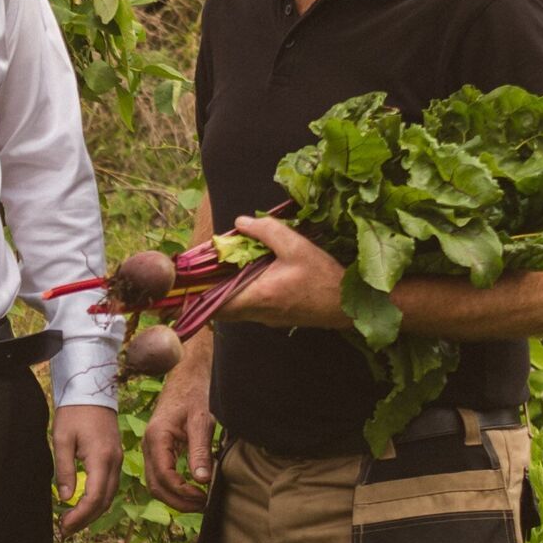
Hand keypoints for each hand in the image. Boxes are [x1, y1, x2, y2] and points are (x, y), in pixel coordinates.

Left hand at [52, 405, 120, 536]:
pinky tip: (82, 504)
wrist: (91, 390)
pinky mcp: (115, 457)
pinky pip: (110, 485)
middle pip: (104, 501)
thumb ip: (65, 470)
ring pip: (109, 495)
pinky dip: (98, 499)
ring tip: (71, 521)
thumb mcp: (62, 440)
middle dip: (85, 519)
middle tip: (64, 529)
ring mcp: (118, 460)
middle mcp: (115, 462)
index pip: (94, 497)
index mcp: (101, 458)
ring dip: (92, 512)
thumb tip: (66, 498)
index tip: (64, 526)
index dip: (80, 516)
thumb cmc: (74, 412)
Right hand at [141, 346, 216, 511]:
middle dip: (178, 501)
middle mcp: (148, 445)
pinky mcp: (157, 449)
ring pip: (156, 483)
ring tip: (199, 500)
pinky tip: (192, 488)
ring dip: (175, 496)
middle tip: (203, 504)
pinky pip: (159, 474)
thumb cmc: (195, 394)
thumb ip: (200, 451)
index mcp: (157, 438)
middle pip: (155, 486)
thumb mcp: (202, 421)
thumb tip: (202, 481)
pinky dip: (173, 487)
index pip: (164, 477)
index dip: (183, 492)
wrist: (187, 376)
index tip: (204, 496)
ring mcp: (150, 448)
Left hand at [213, 217, 349, 330]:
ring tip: (232, 269)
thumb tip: (241, 222)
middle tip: (212, 269)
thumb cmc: (323, 277)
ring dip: (229, 292)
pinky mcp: (276, 319)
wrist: (348, 304)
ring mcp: (266, 319)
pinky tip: (254, 276)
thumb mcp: (296, 246)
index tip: (195, 278)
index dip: (200, 294)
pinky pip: (251, 309)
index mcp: (258, 296)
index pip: (216, 305)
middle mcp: (258, 313)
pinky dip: (245, 295)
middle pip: (221, 309)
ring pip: (235, 310)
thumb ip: (267, 231)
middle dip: (212, 291)